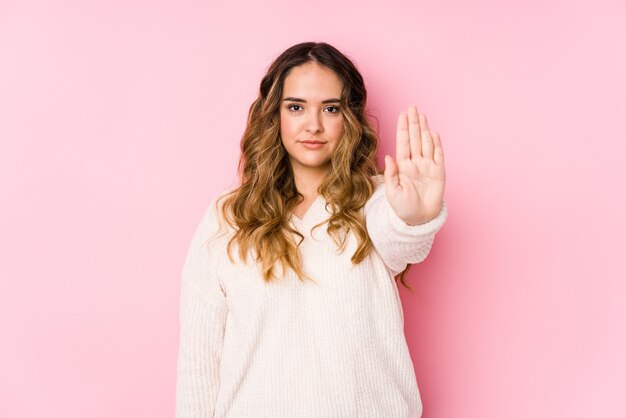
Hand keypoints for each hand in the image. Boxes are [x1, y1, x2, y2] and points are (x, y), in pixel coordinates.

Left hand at [384, 105, 445, 225]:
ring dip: (425, 130)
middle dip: (414, 123)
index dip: (403, 129)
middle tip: (412, 108)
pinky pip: (439, 156)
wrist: (418, 219)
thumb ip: (391, 174)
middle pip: (415, 139)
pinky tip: (435, 134)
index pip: (403, 143)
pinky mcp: (439, 173)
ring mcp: (427, 167)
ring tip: (422, 116)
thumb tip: (388, 156)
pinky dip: (437, 145)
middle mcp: (415, 163)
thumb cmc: (402, 208)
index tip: (403, 115)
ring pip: (426, 144)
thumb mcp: (392, 191)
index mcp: (403, 166)